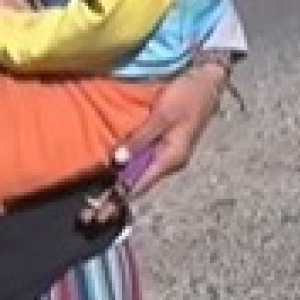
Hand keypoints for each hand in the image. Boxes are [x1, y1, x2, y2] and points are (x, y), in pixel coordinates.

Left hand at [82, 59, 230, 225]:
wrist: (208, 82)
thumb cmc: (187, 96)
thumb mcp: (162, 115)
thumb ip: (141, 138)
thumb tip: (118, 161)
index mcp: (172, 158)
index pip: (141, 184)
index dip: (119, 197)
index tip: (100, 211)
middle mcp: (169, 162)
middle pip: (139, 184)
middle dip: (116, 200)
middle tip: (91, 217)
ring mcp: (167, 155)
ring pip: (140, 176)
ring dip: (119, 188)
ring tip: (98, 205)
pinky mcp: (164, 145)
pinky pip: (143, 163)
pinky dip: (127, 172)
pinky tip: (114, 179)